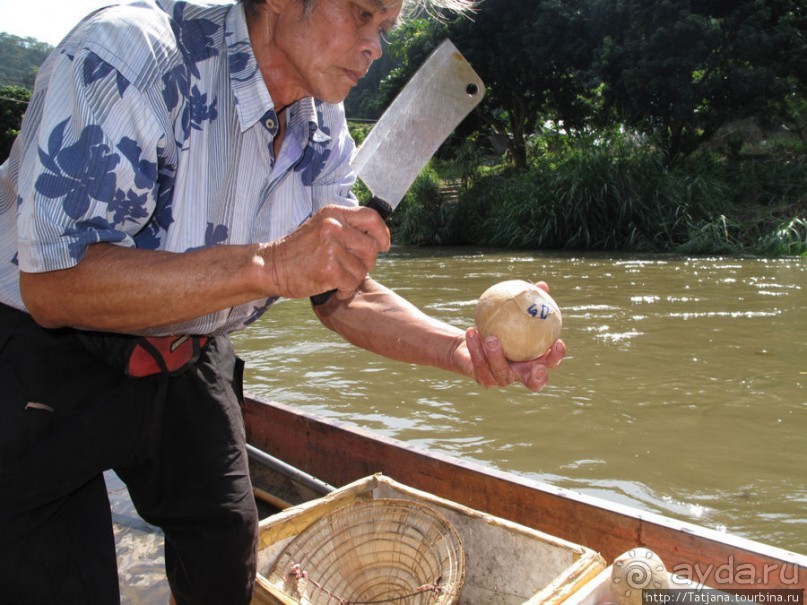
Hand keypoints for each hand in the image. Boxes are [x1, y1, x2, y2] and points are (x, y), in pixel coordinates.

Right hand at [260, 205, 389, 299]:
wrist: (270, 267)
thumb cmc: (298, 251)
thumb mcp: (321, 228)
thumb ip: (346, 228)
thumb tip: (377, 239)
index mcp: (333, 214)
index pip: (371, 217)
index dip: (382, 233)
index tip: (384, 245)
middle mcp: (333, 227)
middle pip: (371, 248)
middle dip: (366, 262)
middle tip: (350, 268)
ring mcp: (330, 248)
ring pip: (363, 268)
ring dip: (353, 278)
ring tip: (336, 277)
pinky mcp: (328, 269)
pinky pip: (352, 283)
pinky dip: (345, 290)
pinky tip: (334, 287)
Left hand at [454, 281, 565, 391]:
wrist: (472, 341)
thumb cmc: (498, 325)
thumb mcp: (512, 312)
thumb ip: (528, 301)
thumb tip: (542, 285)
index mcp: (533, 360)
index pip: (550, 362)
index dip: (556, 356)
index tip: (557, 342)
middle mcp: (520, 374)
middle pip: (534, 382)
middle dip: (538, 378)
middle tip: (536, 366)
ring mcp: (502, 379)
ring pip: (501, 372)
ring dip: (496, 355)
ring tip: (491, 338)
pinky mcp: (484, 379)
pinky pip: (480, 364)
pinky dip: (475, 348)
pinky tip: (471, 331)